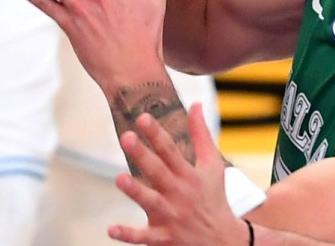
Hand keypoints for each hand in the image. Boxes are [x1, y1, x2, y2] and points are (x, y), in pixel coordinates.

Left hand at [109, 104, 249, 245]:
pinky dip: (129, 234)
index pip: (170, 150)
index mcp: (189, 174)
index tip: (142, 117)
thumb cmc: (213, 197)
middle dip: (142, 155)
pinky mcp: (163, 237)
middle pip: (158, 171)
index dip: (156, 134)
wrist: (223, 240)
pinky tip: (111, 229)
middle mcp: (179, 193)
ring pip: (150, 202)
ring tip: (120, 178)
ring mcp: (171, 216)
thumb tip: (196, 104)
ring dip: (136, 191)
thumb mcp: (212, 165)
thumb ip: (201, 134)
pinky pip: (144, 236)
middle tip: (126, 137)